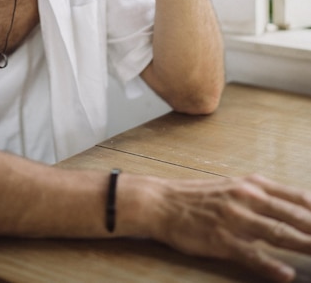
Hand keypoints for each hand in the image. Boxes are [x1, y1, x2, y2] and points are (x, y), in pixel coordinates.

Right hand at [154, 174, 310, 281]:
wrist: (162, 202)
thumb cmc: (199, 197)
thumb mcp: (234, 186)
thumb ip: (263, 196)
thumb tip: (295, 208)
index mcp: (253, 184)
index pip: (298, 197)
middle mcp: (248, 197)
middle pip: (294, 216)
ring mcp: (236, 218)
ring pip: (279, 233)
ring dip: (305, 246)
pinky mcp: (222, 239)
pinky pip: (252, 254)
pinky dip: (271, 266)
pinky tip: (286, 275)